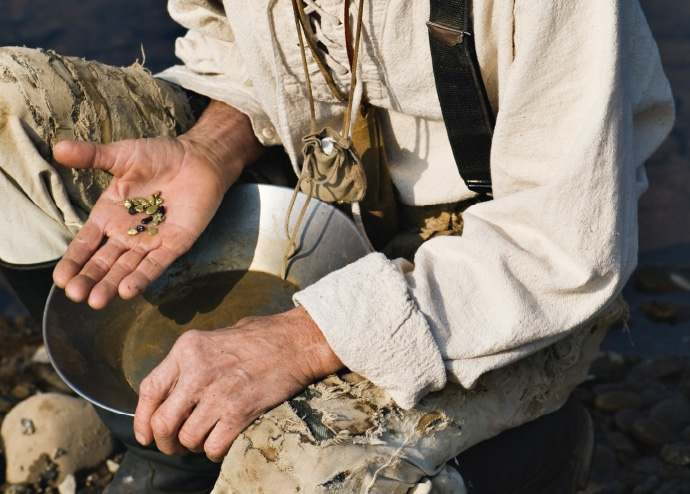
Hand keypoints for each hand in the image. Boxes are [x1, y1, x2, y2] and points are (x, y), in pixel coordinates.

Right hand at [53, 101, 263, 308]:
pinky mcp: (174, 245)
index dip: (73, 260)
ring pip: (127, 268)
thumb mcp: (121, 155)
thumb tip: (57, 148)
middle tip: (75, 295)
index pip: (86, 243)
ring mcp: (150, 241)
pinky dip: (142, 277)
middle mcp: (126, 233)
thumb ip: (91, 155)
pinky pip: (156, 265)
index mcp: (109, 216)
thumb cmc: (160, 156)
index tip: (60, 279)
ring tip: (97, 301)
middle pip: (104, 262)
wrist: (199, 159)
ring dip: (112, 284)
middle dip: (89, 279)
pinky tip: (127, 292)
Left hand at [133, 306, 342, 461]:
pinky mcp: (239, 412)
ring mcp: (218, 394)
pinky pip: (213, 447)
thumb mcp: (216, 337)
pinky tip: (224, 441)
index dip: (142, 419)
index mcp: (187, 349)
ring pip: (187, 439)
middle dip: (166, 442)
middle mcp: (197, 372)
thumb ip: (191, 362)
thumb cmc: (260, 338)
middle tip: (176, 445)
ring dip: (194, 446)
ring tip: (206, 437)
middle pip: (163, 422)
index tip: (145, 435)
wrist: (296, 343)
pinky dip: (215, 452)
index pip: (149, 390)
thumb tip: (172, 395)